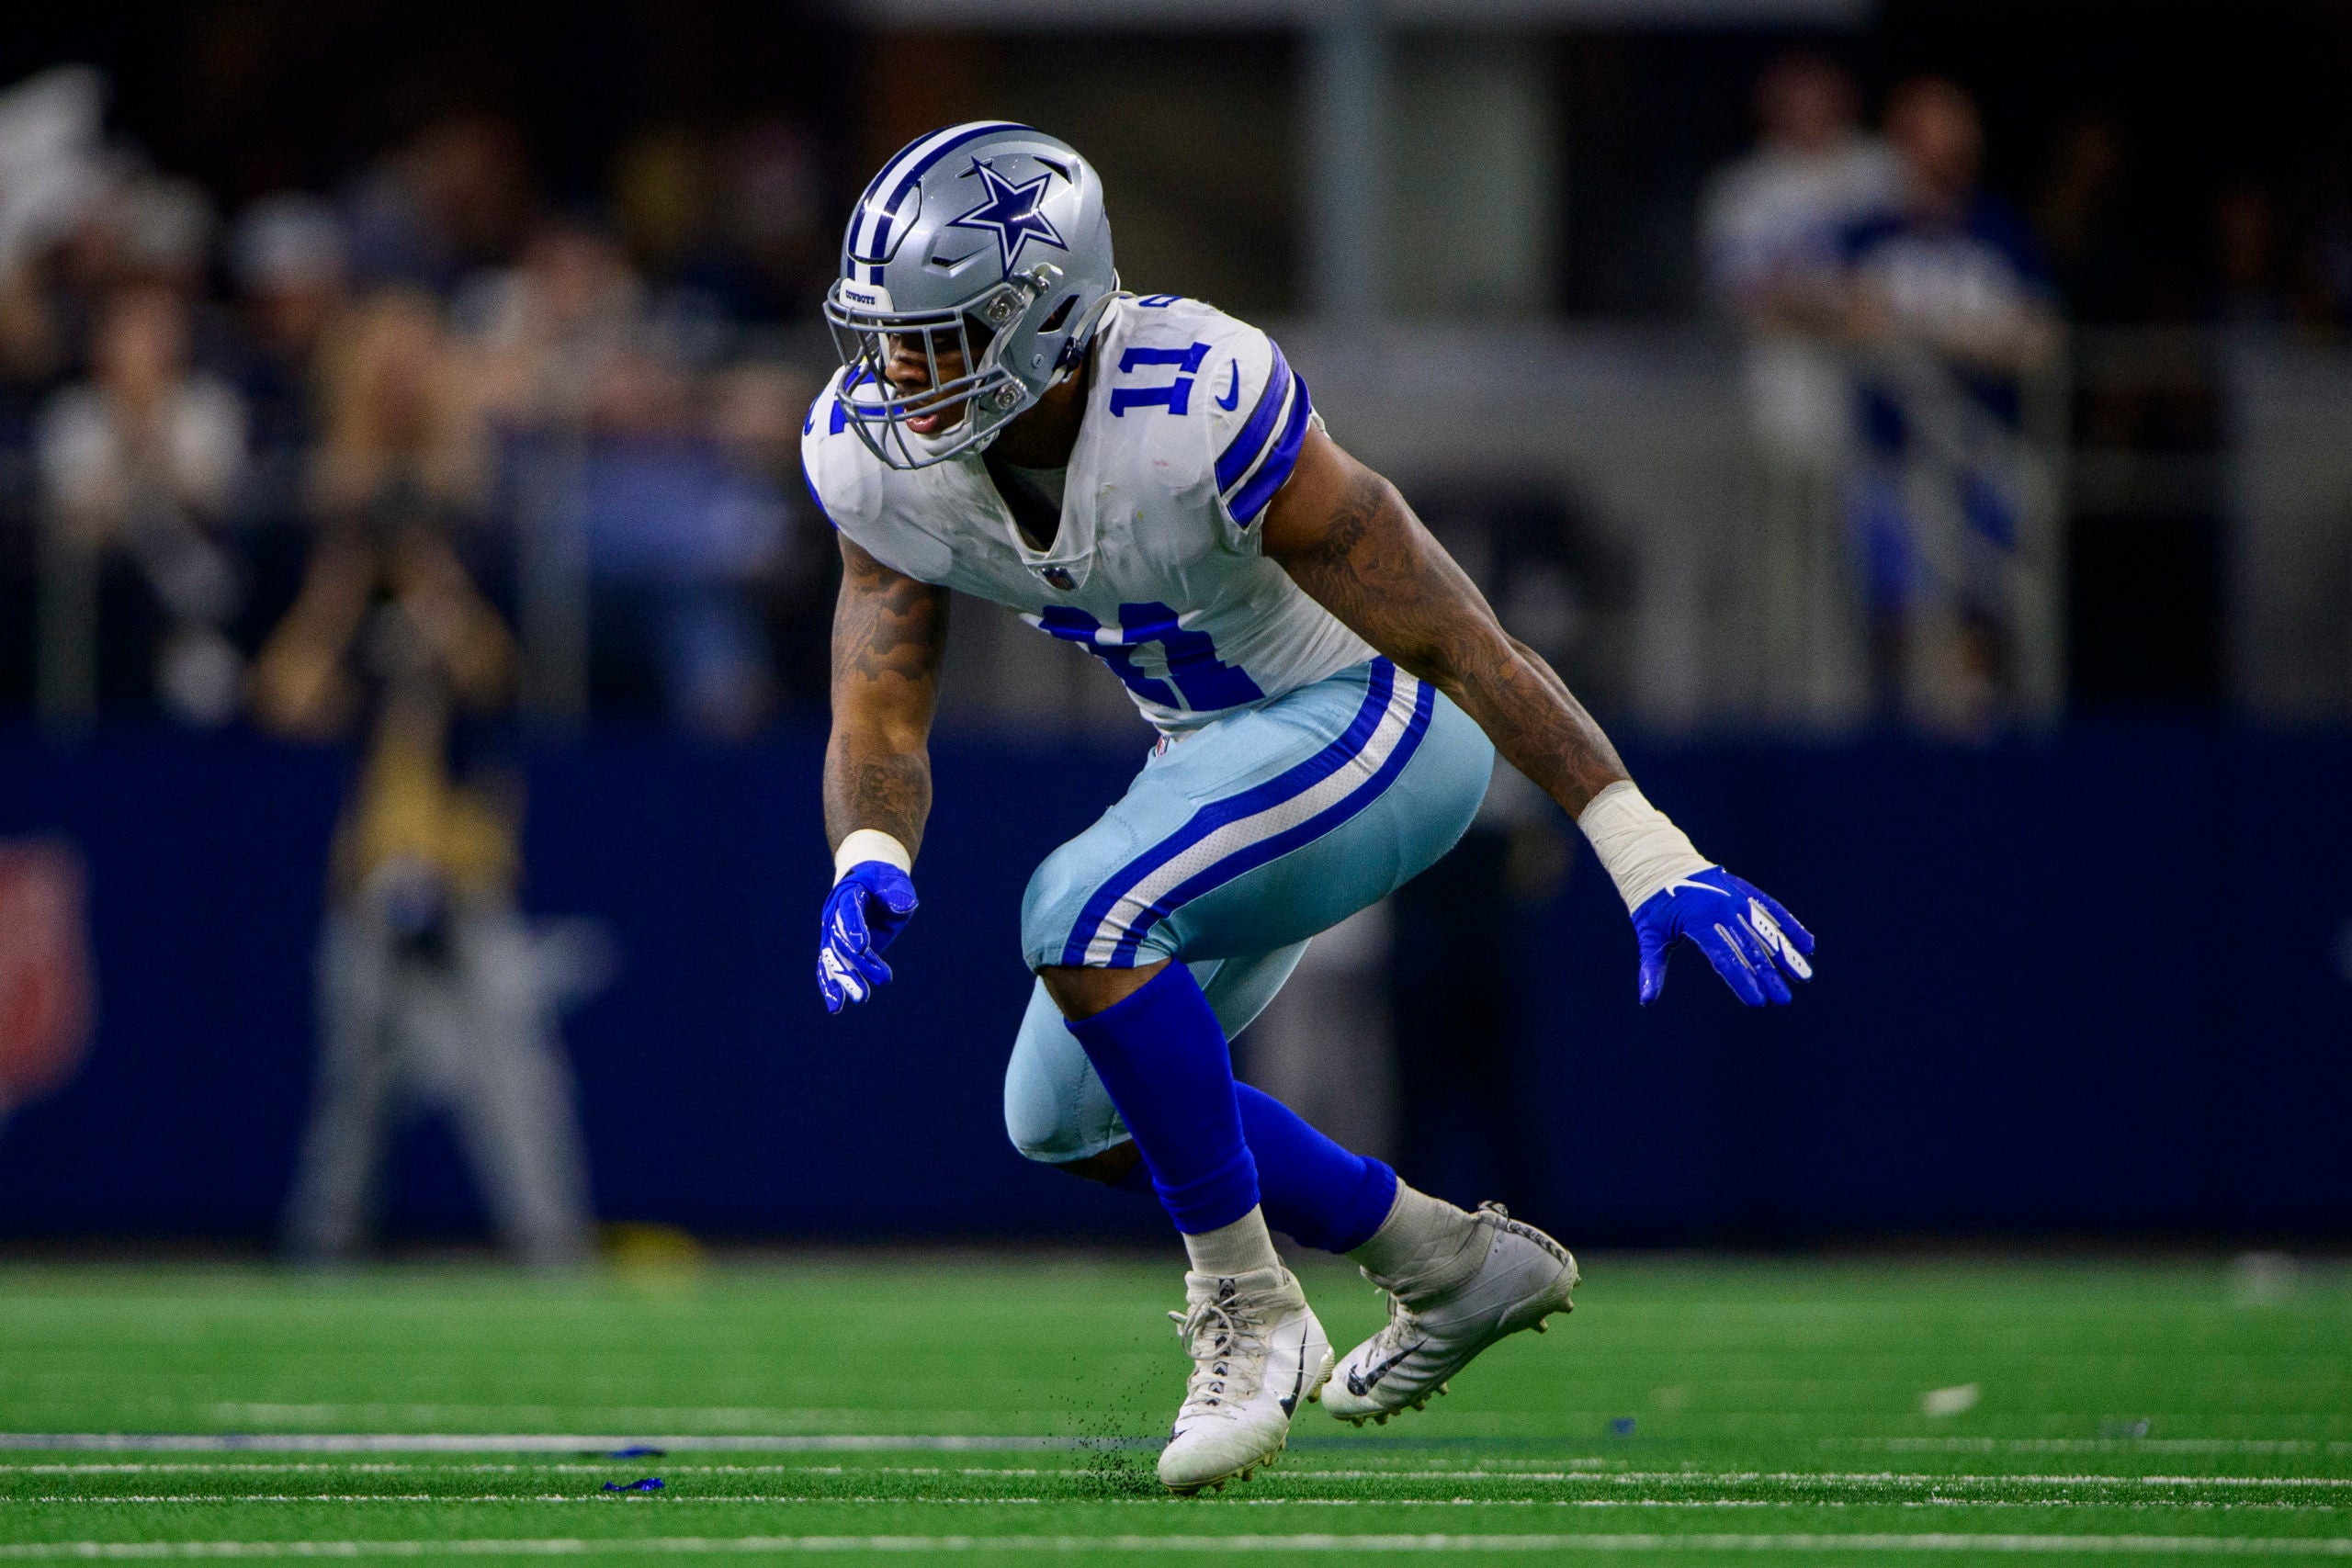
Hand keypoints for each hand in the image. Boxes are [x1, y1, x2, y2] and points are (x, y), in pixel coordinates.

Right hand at [817, 861, 918, 1012]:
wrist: (867, 881)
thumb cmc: (884, 882)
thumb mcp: (895, 882)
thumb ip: (898, 893)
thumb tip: (902, 907)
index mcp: (848, 891)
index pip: (850, 909)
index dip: (854, 927)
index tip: (861, 948)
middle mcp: (834, 913)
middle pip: (841, 940)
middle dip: (855, 964)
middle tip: (867, 988)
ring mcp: (832, 932)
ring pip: (833, 959)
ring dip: (844, 980)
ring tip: (859, 999)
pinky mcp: (835, 948)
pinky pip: (829, 967)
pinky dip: (831, 986)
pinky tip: (836, 1008)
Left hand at [1632, 866, 1813, 1006]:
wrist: (1658, 862)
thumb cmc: (1653, 905)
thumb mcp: (1649, 935)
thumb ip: (1652, 968)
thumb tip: (1646, 1000)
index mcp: (1697, 920)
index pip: (1724, 956)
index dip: (1741, 980)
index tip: (1757, 1001)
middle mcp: (1721, 908)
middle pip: (1749, 948)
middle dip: (1768, 976)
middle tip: (1784, 999)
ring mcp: (1735, 897)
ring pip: (1766, 930)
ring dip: (1786, 954)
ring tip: (1803, 976)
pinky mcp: (1743, 891)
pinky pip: (1770, 908)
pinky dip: (1789, 925)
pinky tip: (1806, 944)